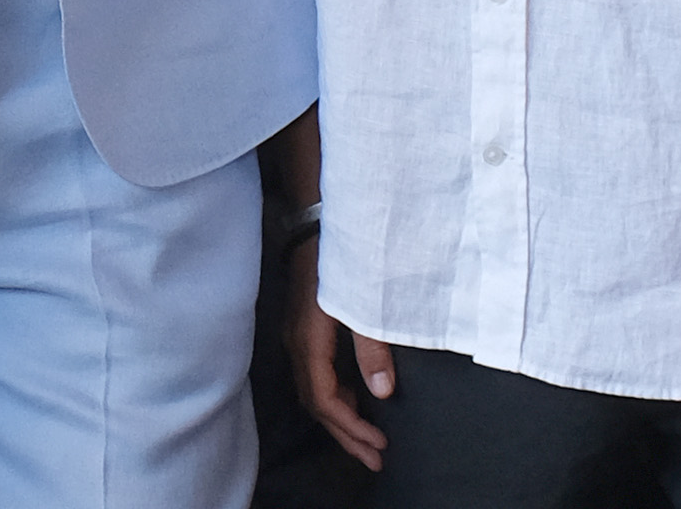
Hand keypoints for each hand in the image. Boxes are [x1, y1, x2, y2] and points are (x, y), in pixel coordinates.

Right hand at [283, 239, 393, 471]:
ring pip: (314, 393)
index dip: (352, 427)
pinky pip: (315, 378)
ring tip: (368, 440)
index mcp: (309, 341)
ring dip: (340, 420)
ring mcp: (297, 338)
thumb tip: (383, 392)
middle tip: (375, 459)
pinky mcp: (303, 331)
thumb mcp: (362, 302)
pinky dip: (335, 399)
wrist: (316, 221)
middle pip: (317, 404)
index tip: (380, 444)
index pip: (325, 399)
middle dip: (346, 435)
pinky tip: (356, 401)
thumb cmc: (340, 258)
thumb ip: (372, 348)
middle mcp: (297, 345)